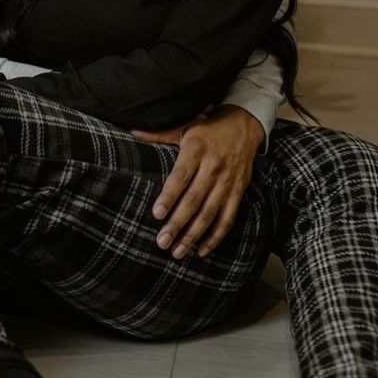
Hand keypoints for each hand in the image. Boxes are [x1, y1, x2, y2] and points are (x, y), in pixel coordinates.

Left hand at [131, 104, 262, 259]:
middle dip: (177, 223)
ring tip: (177, 252)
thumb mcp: (184, 127)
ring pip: (209, 213)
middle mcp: (212, 167)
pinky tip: (202, 250)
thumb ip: (160, 134)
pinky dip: (216, 236)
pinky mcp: (237, 192)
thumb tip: (133, 132)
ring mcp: (226, 182)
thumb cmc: (208, 128)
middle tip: (162, 242)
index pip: (180, 176)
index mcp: (196, 150)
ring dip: (193, 235)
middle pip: (193, 200)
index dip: (169, 196)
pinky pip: (227, 218)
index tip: (157, 214)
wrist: (244, 125)